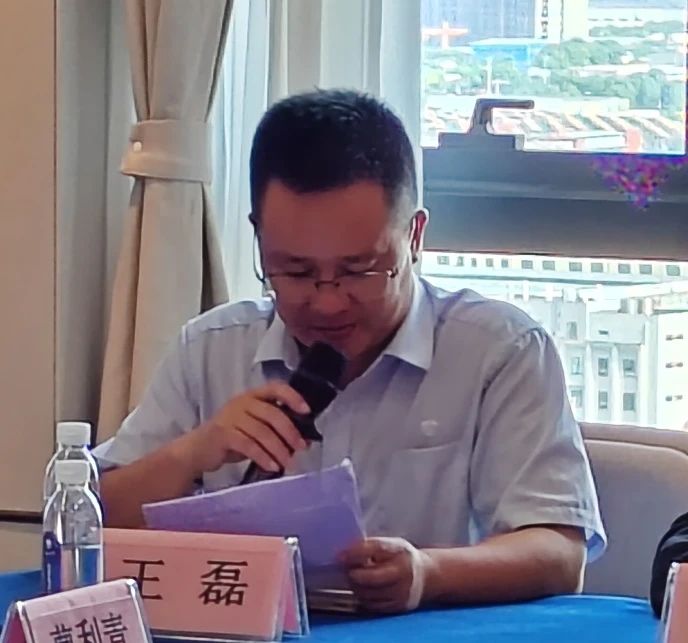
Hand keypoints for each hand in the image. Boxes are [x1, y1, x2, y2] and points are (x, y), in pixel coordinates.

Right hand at [173, 381, 310, 476]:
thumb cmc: (230, 439)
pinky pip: (249, 445)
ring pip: (262, 432)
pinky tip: (272, 467)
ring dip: (279, 449)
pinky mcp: (223, 434)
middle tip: (301, 448)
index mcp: (252, 396)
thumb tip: (305, 441)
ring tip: (288, 463)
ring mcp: (231, 416)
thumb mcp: (254, 430)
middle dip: (290, 432)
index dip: (293, 396)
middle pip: (273, 413)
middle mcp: (242, 402)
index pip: (276, 387)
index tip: (307, 411)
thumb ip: (275, 431)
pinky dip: (263, 457)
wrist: (197, 450)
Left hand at [340, 537, 430, 612]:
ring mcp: (400, 593)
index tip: (340, 556)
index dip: (355, 553)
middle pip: (370, 577)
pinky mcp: (397, 607)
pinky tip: (362, 588)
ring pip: (368, 593)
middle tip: (345, 568)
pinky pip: (372, 605)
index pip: (375, 550)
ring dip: (355, 585)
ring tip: (353, 576)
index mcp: (400, 552)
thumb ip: (370, 547)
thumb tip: (345, 553)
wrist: (426, 576)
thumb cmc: (402, 556)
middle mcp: (403, 573)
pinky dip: (362, 596)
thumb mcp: (390, 545)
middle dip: (352, 573)